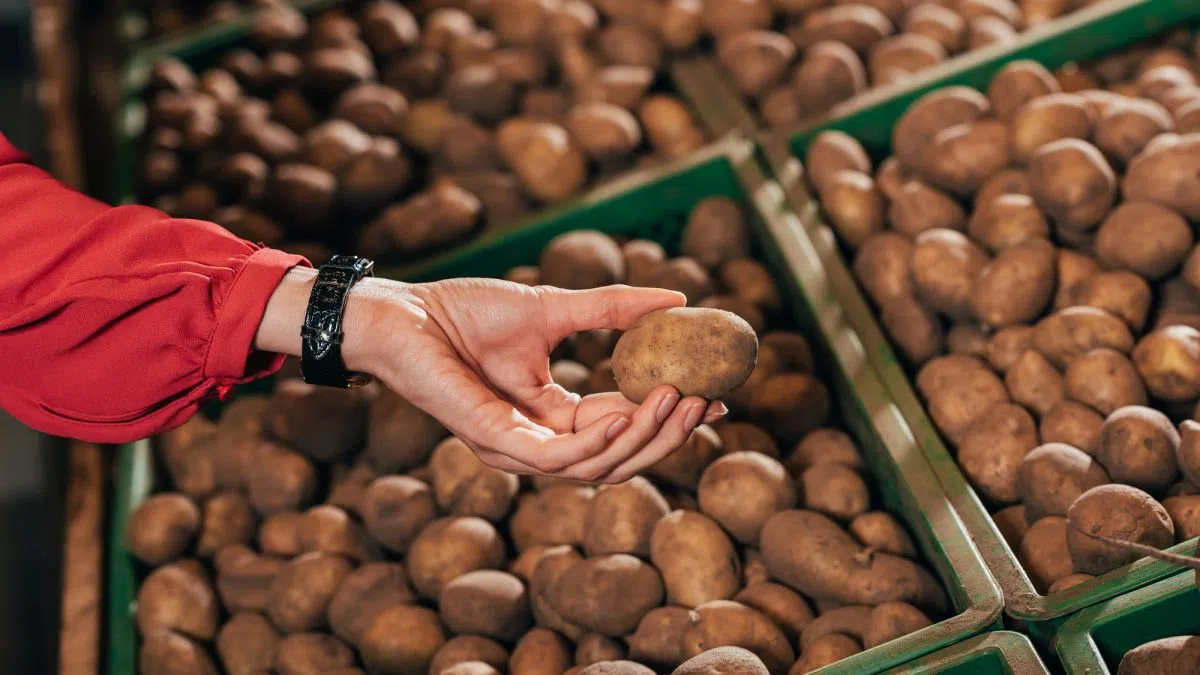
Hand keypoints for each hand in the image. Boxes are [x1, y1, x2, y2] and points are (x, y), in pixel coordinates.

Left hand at [257, 269, 726, 482]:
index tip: (716, 396)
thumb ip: (612, 310)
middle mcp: (538, 440)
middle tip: (708, 403)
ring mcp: (516, 447)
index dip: (670, 418)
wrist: (403, 310)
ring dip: (643, 436)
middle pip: (619, 458)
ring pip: (596, 466)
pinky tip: (628, 414)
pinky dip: (599, 441)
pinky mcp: (494, 441)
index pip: (623, 427)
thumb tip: (677, 302)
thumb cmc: (465, 310)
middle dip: (668, 435)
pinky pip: (557, 459)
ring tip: (676, 398)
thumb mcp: (555, 308)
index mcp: (553, 415)